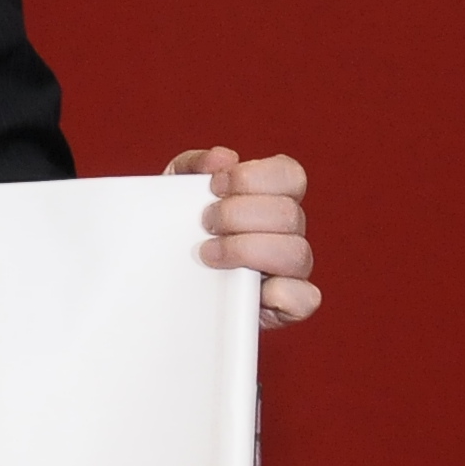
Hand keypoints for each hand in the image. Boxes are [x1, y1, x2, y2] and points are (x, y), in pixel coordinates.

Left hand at [168, 147, 317, 324]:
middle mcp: (286, 232)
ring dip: (248, 250)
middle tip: (205, 223)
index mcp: (268, 200)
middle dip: (238, 214)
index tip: (214, 186)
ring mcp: (289, 271)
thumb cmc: (174, 235)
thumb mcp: (173, 194)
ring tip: (208, 255)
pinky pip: (305, 298)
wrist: (159, 287)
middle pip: (289, 213)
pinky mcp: (286, 307)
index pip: (289, 175)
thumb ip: (193, 167)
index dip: (253, 177)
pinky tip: (245, 290)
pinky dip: (279, 294)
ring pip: (297, 253)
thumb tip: (221, 158)